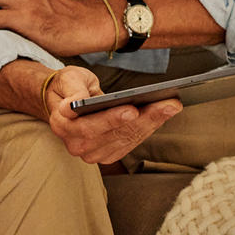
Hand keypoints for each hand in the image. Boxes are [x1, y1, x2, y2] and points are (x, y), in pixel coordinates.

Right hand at [45, 66, 182, 164]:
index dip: (112, 119)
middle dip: (145, 118)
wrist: (65, 101)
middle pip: (115, 134)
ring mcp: (92, 153)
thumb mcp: (68, 79)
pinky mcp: (107, 154)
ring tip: (171, 106)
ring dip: (152, 123)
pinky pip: (131, 143)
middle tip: (168, 103)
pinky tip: (163, 114)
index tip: (132, 109)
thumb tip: (72, 104)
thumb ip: (72, 91)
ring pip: (127, 140)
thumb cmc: (69, 87)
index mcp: (63, 126)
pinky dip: (149, 128)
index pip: (89, 127)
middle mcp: (76, 145)